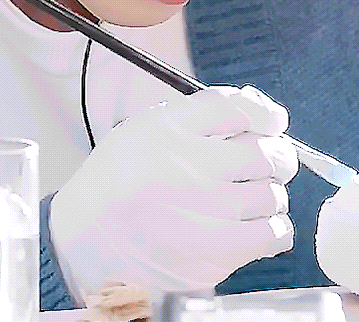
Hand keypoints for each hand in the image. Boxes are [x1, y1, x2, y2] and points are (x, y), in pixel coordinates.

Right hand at [49, 85, 297, 303]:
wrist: (84, 245)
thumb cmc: (116, 187)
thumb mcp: (143, 132)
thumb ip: (197, 118)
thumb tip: (259, 112)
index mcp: (165, 130)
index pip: (233, 106)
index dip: (263, 112)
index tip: (273, 121)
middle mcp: (186, 166)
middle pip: (262, 150)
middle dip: (274, 154)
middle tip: (267, 162)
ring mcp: (203, 211)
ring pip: (272, 193)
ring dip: (268, 194)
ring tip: (248, 199)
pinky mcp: (216, 252)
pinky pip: (273, 232)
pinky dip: (273, 228)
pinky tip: (254, 227)